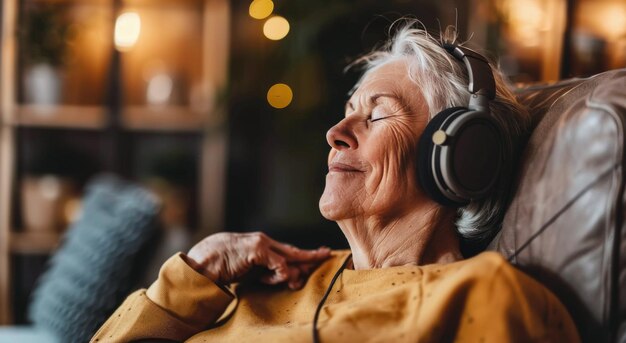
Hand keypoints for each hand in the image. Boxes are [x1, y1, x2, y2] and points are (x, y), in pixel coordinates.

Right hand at [184, 232, 330, 289]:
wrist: (204, 261)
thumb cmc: (223, 266)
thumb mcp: (248, 270)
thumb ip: (265, 271)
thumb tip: (285, 277)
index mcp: (261, 246)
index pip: (286, 251)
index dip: (302, 255)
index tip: (317, 255)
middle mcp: (264, 242)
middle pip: (293, 250)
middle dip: (311, 255)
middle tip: (327, 255)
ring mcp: (262, 244)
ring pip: (289, 259)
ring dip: (292, 274)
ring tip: (287, 282)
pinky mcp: (258, 249)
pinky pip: (280, 265)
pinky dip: (281, 274)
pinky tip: (275, 279)